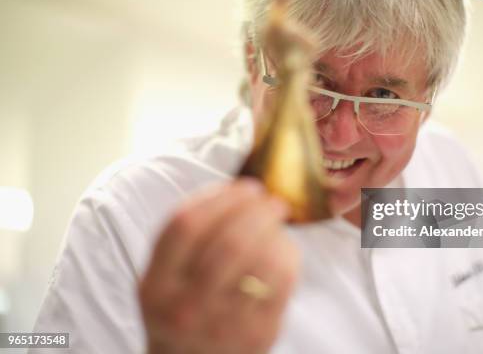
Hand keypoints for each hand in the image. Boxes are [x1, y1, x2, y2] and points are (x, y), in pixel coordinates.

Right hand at [139, 179, 298, 353]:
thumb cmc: (180, 308)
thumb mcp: (163, 278)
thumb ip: (187, 238)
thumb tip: (238, 192)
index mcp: (155, 286)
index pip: (185, 225)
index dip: (221, 196)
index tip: (246, 187)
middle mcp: (184, 308)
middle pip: (230, 240)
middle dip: (259, 210)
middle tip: (272, 201)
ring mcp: (223, 325)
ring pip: (262, 259)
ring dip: (276, 231)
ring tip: (277, 226)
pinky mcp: (257, 334)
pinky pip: (283, 280)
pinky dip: (289, 254)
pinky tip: (284, 249)